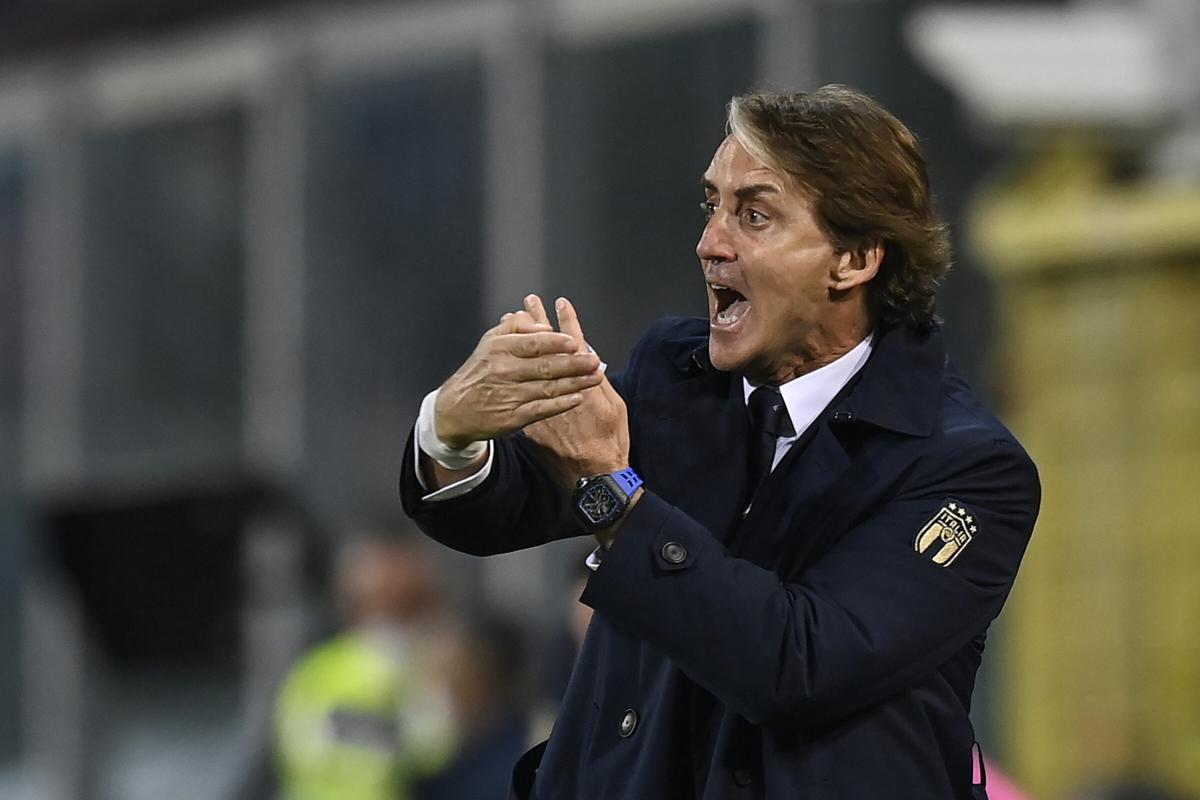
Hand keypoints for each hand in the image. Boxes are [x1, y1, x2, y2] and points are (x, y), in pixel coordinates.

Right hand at [433, 310, 603, 448]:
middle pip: (546, 366)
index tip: (576, 342)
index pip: (533, 343)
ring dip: (575, 383)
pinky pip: (542, 409)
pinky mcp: (513, 417)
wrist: (455, 410)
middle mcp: (504, 371)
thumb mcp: (491, 340)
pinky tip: (578, 398)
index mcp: (500, 348)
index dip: (557, 342)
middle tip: (595, 360)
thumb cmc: (480, 371)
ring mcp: (509, 395)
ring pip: (548, 387)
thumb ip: (517, 325)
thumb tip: (543, 325)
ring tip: (595, 377)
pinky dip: (561, 404)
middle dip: (574, 363)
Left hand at [520, 295, 630, 487]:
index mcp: (583, 381)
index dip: (567, 323)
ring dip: (524, 338)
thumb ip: (600, 384)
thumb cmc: (609, 441)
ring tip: (517, 314)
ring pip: (528, 361)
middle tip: (531, 300)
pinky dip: (513, 363)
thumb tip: (592, 365)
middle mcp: (558, 386)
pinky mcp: (527, 412)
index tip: (561, 304)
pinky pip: (516, 381)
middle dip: (539, 322)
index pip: (572, 344)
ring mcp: (539, 399)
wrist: (591, 473)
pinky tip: (506, 348)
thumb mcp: (613, 408)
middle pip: (545, 347)